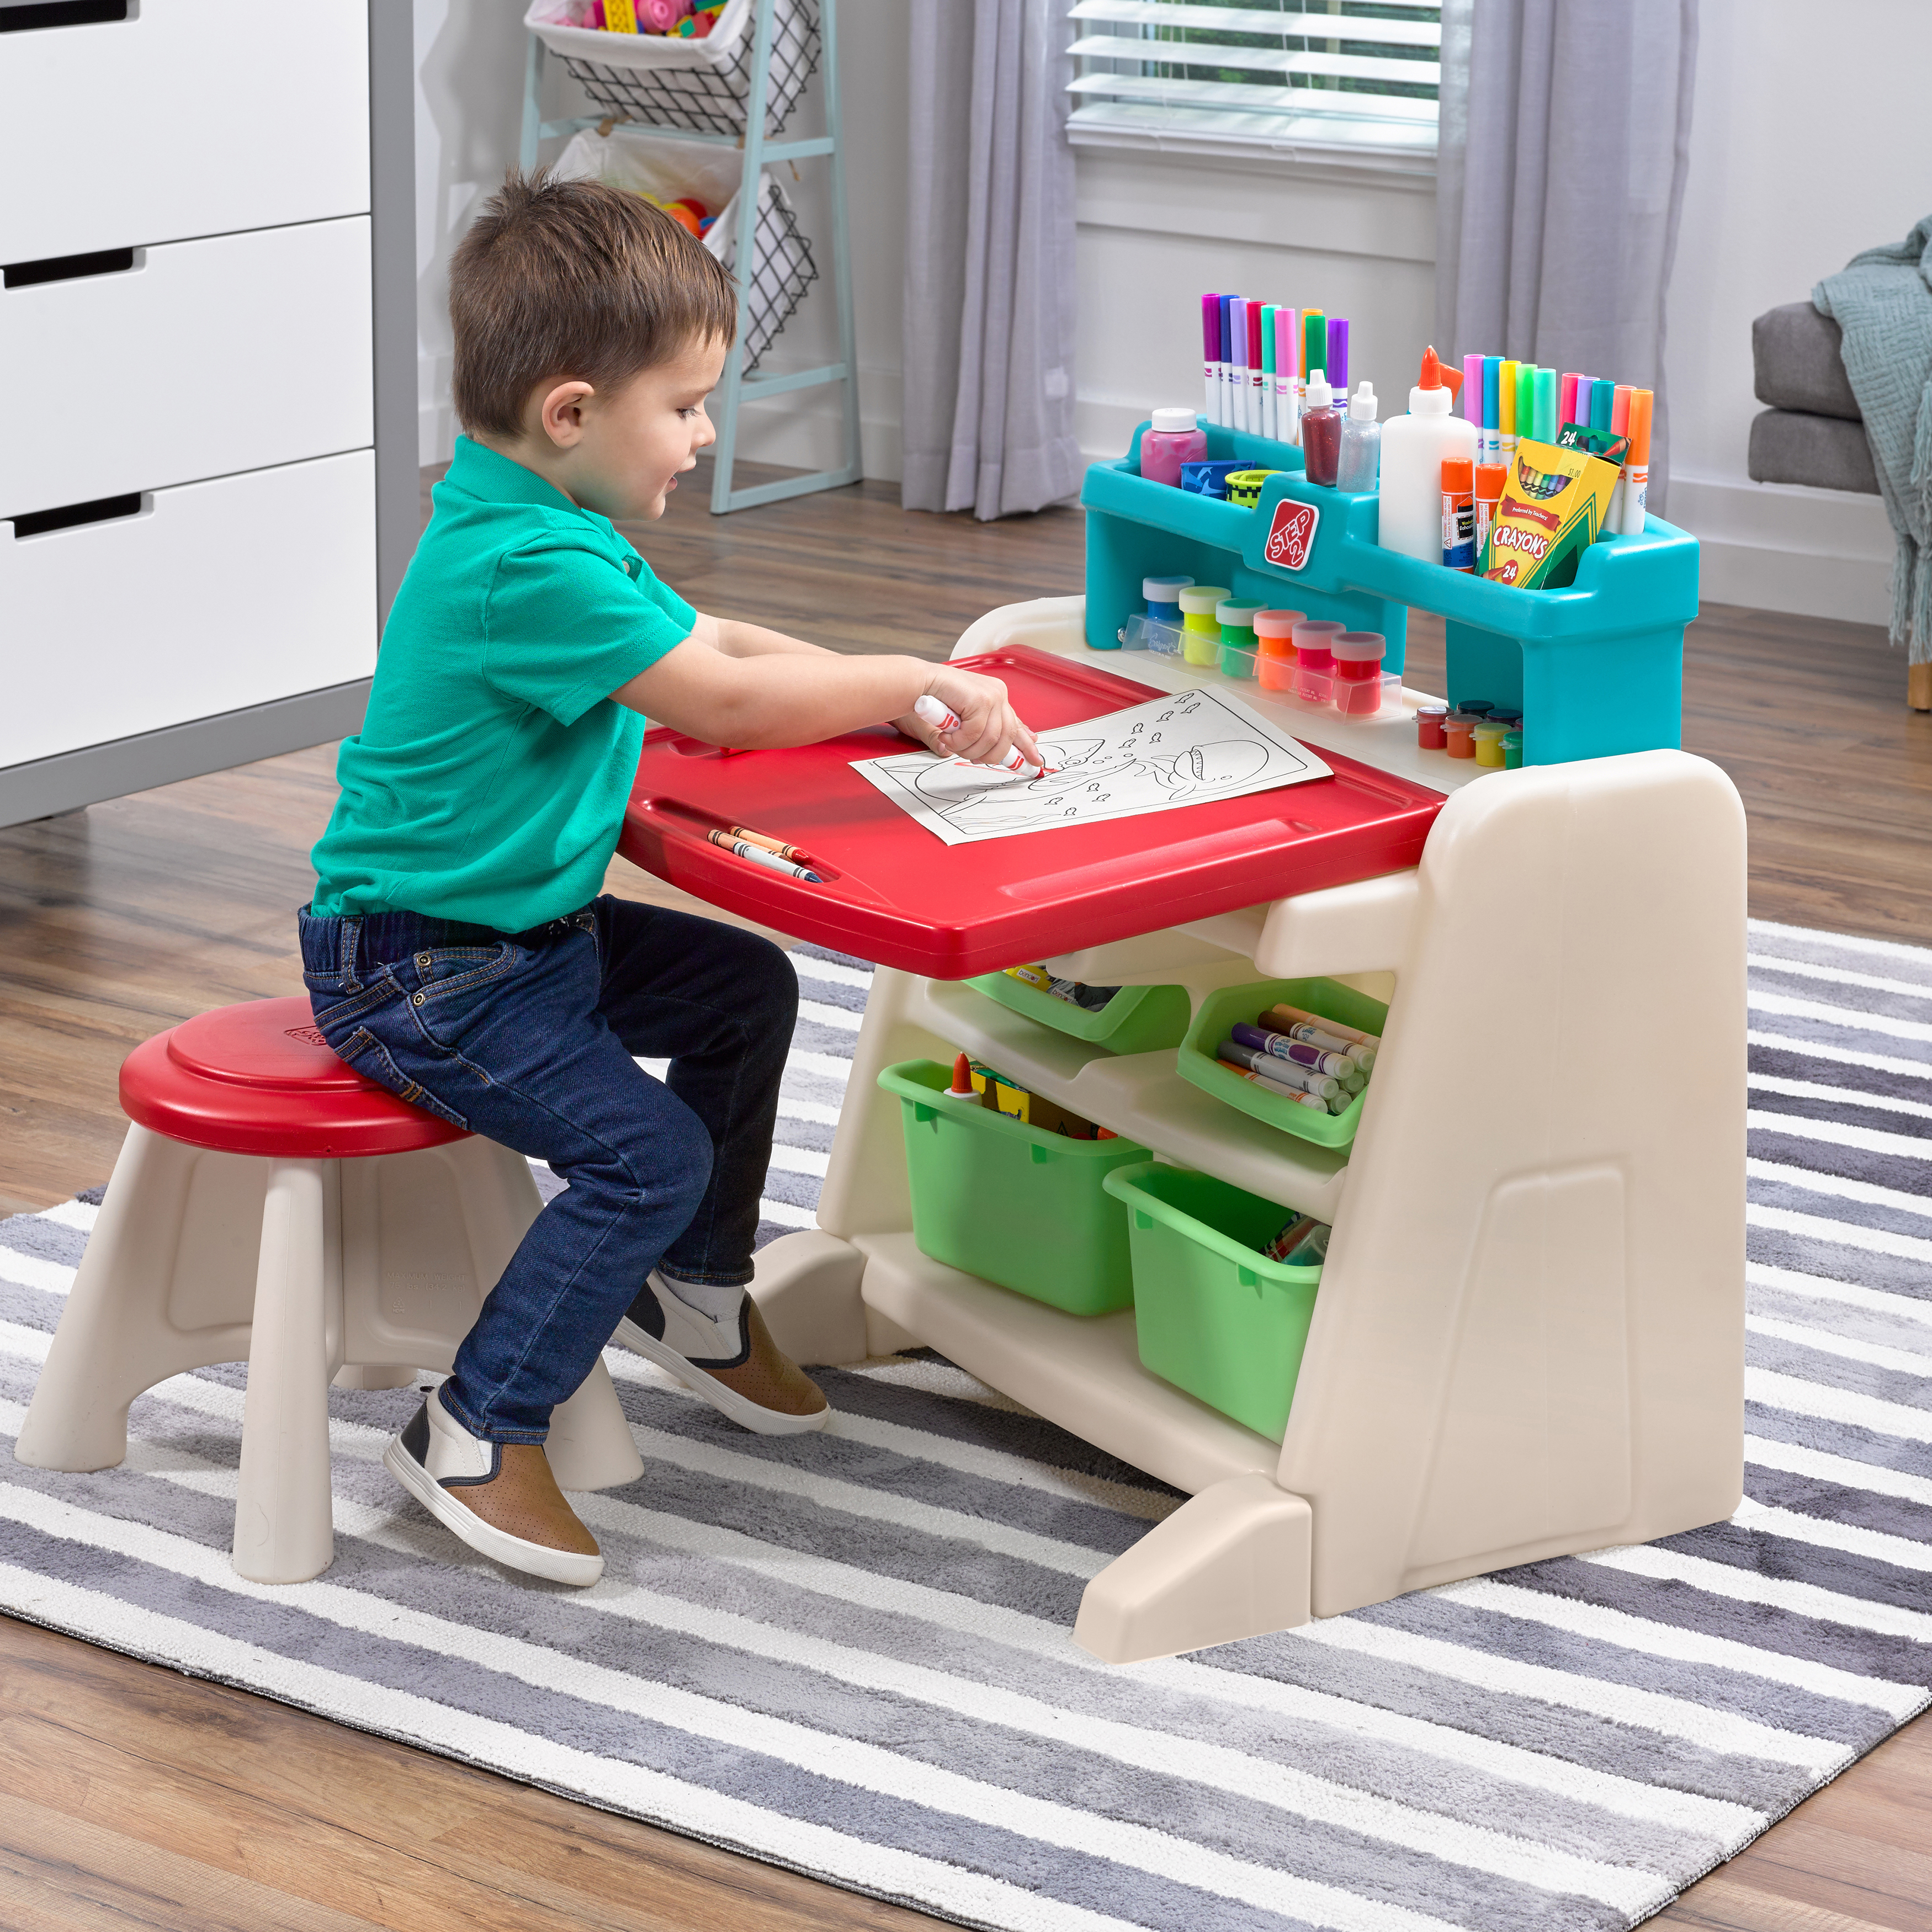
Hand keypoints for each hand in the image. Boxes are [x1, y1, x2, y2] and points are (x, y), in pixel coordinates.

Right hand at [902, 668, 1044, 769]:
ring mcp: (992, 695)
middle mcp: (998, 695)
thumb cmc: (934, 702)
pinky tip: (947, 736)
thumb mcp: (961, 724)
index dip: (1026, 745)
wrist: (916, 685)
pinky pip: (976, 733)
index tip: (1033, 760)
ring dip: (969, 749)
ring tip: (952, 744)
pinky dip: (959, 741)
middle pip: (1008, 737)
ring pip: (992, 739)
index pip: (1016, 725)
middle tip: (974, 759)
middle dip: (990, 755)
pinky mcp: (981, 698)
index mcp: (996, 699)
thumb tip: (998, 750)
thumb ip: (981, 734)